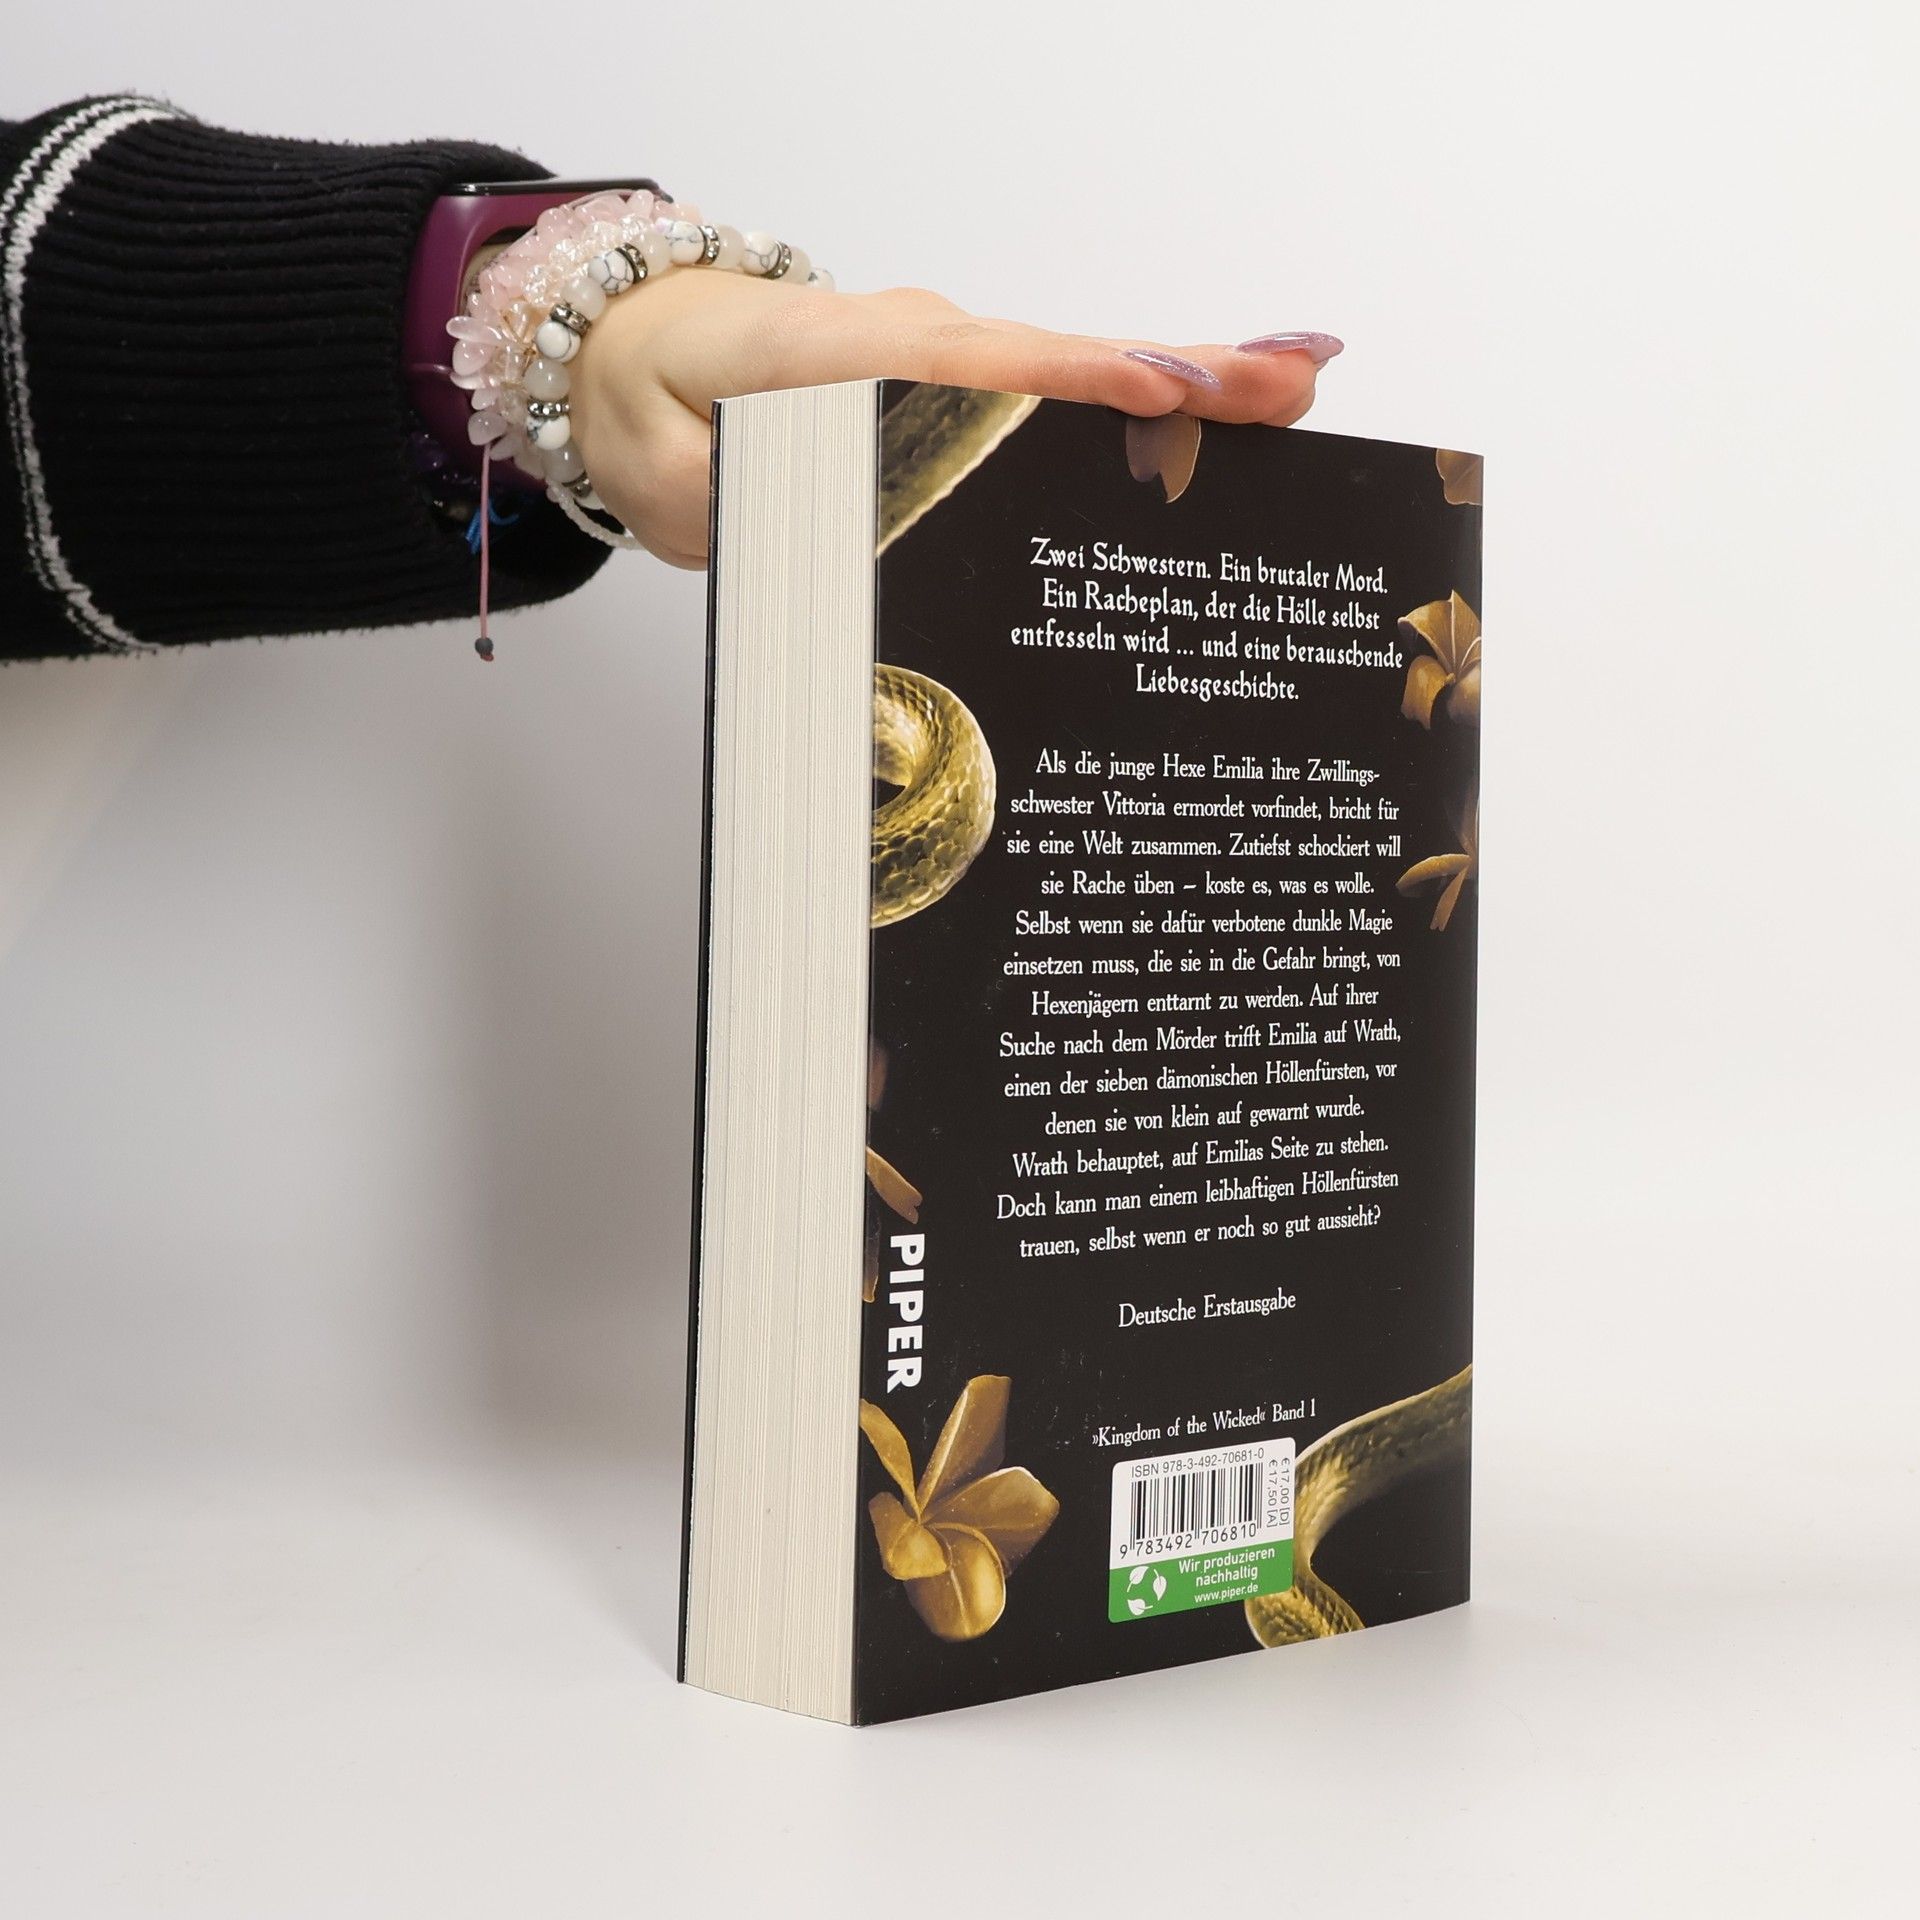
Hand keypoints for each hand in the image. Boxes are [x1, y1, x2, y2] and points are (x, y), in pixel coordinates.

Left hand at [568, 271, 1337, 566]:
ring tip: (1288, 400)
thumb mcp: (674, 480)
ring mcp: (939, 354)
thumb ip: (742, 510)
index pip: (971, 366)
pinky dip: (1131, 400)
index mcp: (836, 356)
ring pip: (1070, 368)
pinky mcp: (951, 381)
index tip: (1163, 395)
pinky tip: (1208, 423)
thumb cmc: (659, 405)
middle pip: (1056, 358)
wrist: (631, 347)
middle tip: (1290, 382)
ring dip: (1177, 386)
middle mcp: (908, 341)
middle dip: (1174, 375)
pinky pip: (1051, 388)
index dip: (1072, 383)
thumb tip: (826, 548)